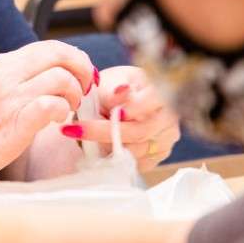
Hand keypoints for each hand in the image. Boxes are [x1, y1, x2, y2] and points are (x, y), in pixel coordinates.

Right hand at [0, 40, 94, 184]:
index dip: (75, 59)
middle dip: (83, 70)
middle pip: (60, 54)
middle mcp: (6, 74)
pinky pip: (52, 105)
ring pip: (62, 79)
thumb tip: (56, 76)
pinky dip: (62, 111)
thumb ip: (19, 79)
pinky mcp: (15, 123)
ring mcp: (10, 98)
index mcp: (2, 64)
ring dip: (74, 96)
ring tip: (67, 110)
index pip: (50, 46)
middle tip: (84, 90)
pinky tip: (56, 122)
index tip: (81, 76)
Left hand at [62, 65, 179, 171]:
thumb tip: (120, 91)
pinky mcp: (155, 157)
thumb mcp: (113, 79)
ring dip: (104, 144)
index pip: (154, 100)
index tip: (116, 112)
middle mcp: (169, 119)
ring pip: (133, 151)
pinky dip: (112, 156)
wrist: (118, 103)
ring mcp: (165, 140)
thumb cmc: (116, 88)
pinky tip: (97, 144)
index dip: (137, 108)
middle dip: (104, 132)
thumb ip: (114, 87)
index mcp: (161, 93)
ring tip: (81, 134)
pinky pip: (133, 163)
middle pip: (139, 132)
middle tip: (74, 129)